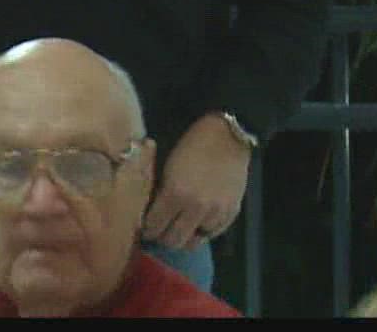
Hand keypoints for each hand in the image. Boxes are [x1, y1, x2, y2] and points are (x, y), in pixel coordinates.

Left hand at [141, 113, 252, 249]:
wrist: (228, 134)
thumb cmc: (191, 143)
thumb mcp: (166, 164)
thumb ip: (157, 190)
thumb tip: (147, 211)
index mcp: (175, 193)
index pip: (153, 227)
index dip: (147, 228)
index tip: (145, 225)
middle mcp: (195, 208)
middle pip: (172, 241)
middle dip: (162, 236)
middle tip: (160, 228)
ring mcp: (215, 213)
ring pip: (193, 243)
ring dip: (183, 236)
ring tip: (179, 226)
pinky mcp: (231, 214)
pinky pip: (211, 235)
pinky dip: (202, 231)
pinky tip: (197, 221)